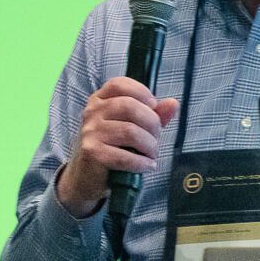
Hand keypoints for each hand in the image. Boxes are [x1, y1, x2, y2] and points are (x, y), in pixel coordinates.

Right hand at [55, 77, 179, 216]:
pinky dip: (142, 163)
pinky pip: (125, 156)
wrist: (86, 176)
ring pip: (131, 132)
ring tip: (151, 155)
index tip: (153, 107)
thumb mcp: (130, 126)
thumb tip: (173, 104)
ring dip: (150, 146)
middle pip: (130, 106)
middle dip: (152, 124)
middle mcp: (92, 112)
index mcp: (99, 100)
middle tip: (156, 138)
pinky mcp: (92, 153)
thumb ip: (152, 114)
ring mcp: (91, 132)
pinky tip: (146, 166)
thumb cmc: (111, 148)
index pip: (119, 84)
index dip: (141, 92)